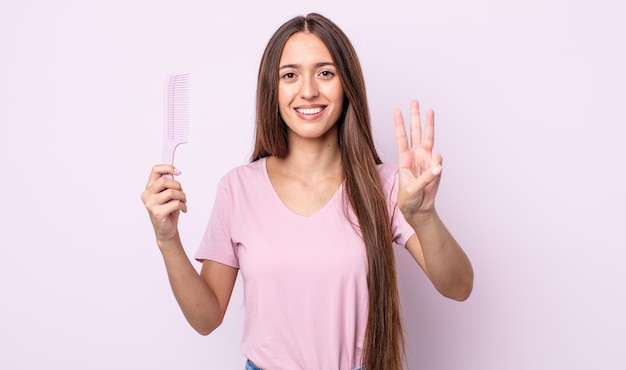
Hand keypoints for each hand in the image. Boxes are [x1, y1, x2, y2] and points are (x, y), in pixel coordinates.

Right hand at [141, 165, 187, 243]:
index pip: (155, 170)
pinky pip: (175, 204)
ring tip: (183, 202)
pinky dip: (183, 206)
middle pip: (164, 181)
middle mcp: (147, 194)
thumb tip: (176, 172)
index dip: (168, 167)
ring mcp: (150, 204)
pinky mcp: (157, 213)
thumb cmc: (168, 211)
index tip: (178, 172)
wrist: (167, 230)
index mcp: (149, 187)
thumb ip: (169, 184)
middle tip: (181, 193)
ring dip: (182, 197)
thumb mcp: (169, 195)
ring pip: (171, 192)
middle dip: (177, 186)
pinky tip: (183, 209)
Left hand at [394, 100, 442, 219]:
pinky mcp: (436, 167)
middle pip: (415, 132)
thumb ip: (425, 178)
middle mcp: (415, 156)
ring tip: (430, 110)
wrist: (419, 210)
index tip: (397, 110)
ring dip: (430, 124)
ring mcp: (426, 159)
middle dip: (415, 116)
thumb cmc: (409, 200)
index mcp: (404, 159)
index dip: (399, 124)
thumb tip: (437, 166)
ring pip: (429, 138)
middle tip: (414, 101)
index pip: (401, 138)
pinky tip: (434, 173)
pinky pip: (439, 160)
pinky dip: (437, 165)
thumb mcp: (411, 190)